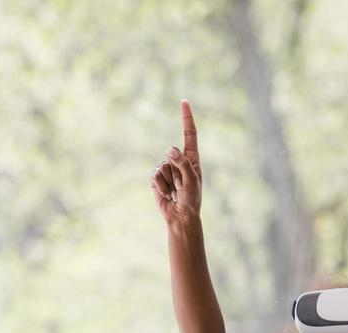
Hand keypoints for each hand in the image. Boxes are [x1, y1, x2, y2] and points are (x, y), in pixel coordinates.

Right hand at [150, 99, 201, 226]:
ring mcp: (167, 169)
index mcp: (192, 159)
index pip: (189, 134)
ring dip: (168, 181)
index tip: (184, 102)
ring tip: (175, 191)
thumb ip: (183, 163)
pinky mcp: (157, 178)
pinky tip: (167, 194)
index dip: (187, 118)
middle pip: (172, 154)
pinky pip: (155, 175)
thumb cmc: (191, 200)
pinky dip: (160, 186)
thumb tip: (169, 149)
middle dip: (176, 170)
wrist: (180, 217)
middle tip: (182, 187)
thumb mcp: (192, 181)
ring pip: (162, 166)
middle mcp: (179, 161)